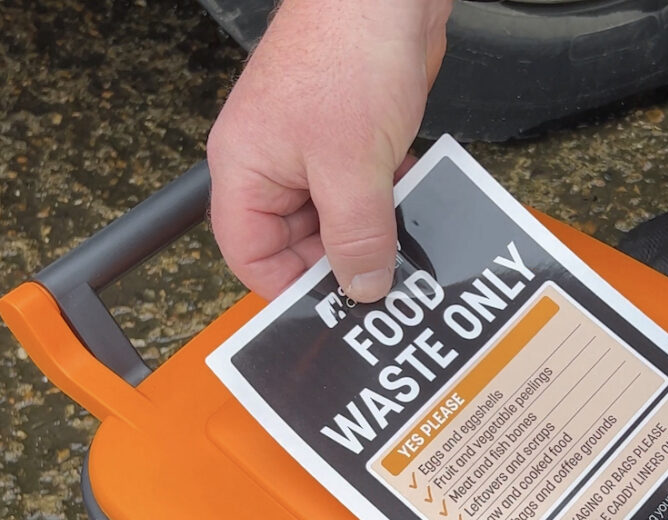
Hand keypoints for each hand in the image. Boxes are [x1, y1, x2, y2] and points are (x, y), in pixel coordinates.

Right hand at [207, 0, 451, 299]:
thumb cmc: (348, 50)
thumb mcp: (351, 167)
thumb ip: (356, 237)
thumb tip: (362, 288)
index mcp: (246, 170)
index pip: (251, 256)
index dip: (288, 290)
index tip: (331, 312)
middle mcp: (273, 165)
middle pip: (297, 245)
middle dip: (338, 266)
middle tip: (380, 290)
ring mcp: (313, 153)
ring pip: (336, 223)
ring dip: (370, 239)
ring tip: (402, 259)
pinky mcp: (352, 142)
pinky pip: (364, 195)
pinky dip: (387, 209)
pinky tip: (412, 216)